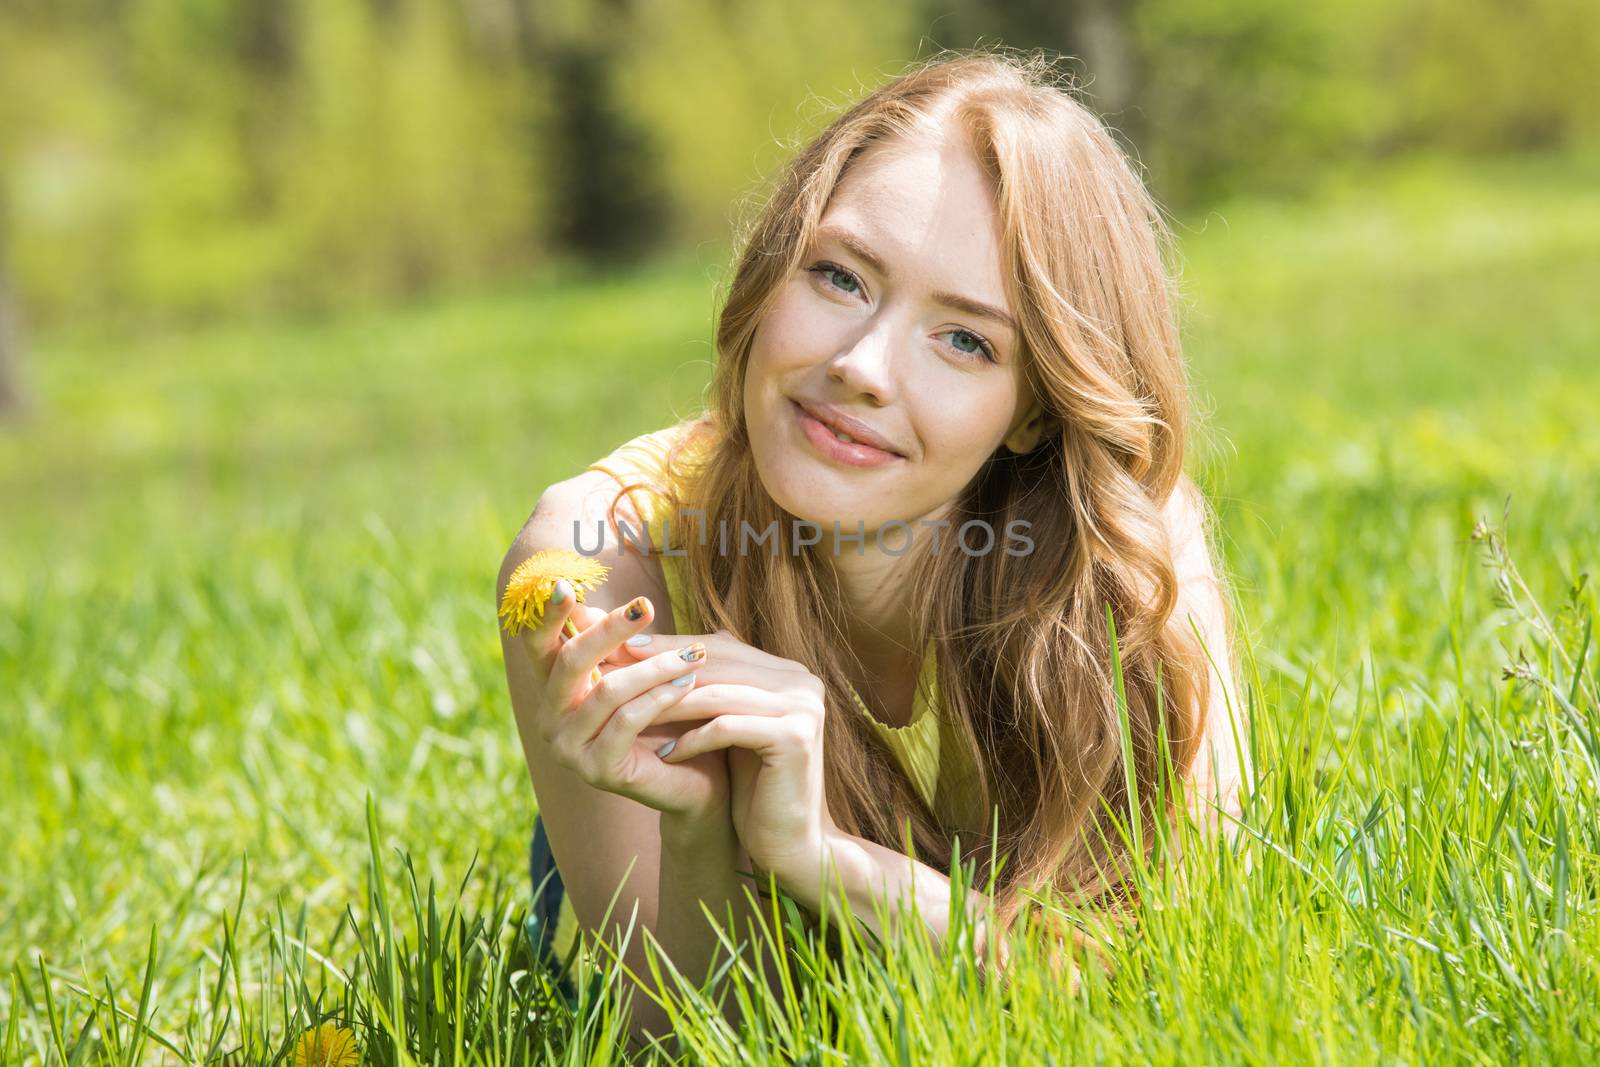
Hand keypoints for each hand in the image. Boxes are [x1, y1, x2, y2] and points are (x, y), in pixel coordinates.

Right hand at [515, 583, 728, 821]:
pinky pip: (628, 721)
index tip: (565, 583)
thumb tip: (597, 602)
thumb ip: (623, 645)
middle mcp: (550, 718)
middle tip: (647, 606)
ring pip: (608, 690)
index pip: (539, 644)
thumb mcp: (645, 673)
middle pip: (571, 660)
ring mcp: (568, 748)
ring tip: (695, 653)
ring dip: (656, 666)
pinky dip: (661, 696)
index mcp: (555, 688)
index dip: (546, 614)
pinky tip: (690, 681)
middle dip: (611, 629)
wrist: (699, 781)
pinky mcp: (596, 770)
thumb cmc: (672, 717)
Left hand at [619, 630, 837, 884]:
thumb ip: (713, 689)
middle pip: (720, 665)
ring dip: (669, 704)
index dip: (672, 647)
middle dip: (664, 668)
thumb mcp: (731, 729)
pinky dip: (692, 740)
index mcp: (790, 673)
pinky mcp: (794, 738)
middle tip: (616, 672)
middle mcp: (803, 682)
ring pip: (719, 695)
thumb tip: (662, 649)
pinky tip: (664, 753)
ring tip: (628, 713)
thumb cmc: (756, 786)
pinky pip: (727, 728)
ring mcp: (803, 708)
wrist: (791, 843)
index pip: (722, 648)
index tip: (623, 651)